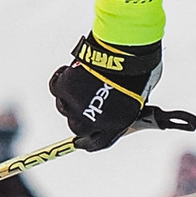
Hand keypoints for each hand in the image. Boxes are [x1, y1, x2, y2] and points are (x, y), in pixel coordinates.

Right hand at [49, 34, 161, 148]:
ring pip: (64, 107)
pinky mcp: (63, 88)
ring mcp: (75, 106)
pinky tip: (68, 72)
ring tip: (82, 81)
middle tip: (84, 101)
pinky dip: (61, 79)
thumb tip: (122, 104)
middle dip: (80, 116)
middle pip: (77, 127)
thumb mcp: (139, 97)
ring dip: (70, 96)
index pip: (97, 143)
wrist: (124, 53)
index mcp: (114, 127)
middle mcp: (92, 122)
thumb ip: (127, 106)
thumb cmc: (137, 72)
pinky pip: (56, 87)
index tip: (84, 138)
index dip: (90, 140)